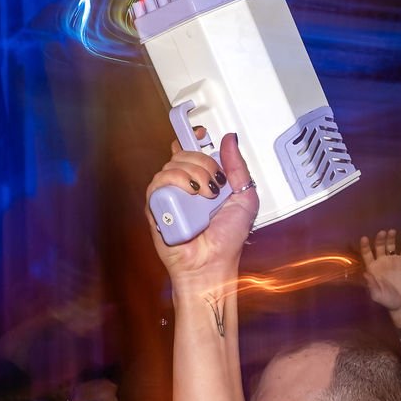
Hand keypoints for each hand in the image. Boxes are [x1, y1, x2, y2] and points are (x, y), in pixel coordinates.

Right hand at [145, 133, 258, 289]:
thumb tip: (229, 140)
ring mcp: (169, 197)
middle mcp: (184, 187)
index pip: (191, 151)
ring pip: (170, 166)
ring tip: (206, 195)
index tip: (202, 135)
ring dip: (192, 174)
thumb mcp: (245, 199)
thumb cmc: (228, 241)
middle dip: (202, 162)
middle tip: (215, 183)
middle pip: (183, 154)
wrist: (213, 265)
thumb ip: (239, 168)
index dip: (194, 139)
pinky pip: (157, 184)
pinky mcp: (155, 208)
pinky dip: (175, 182)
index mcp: (203, 182)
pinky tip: (190, 196)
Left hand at [357, 230, 400, 326]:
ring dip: (391, 238)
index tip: (364, 238)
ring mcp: (393, 261)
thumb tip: (365, 273)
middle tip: (382, 233)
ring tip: (392, 231)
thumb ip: (371, 284)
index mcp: (373, 268)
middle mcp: (382, 262)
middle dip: (379, 239)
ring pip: (391, 245)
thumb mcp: (377, 295)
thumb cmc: (388, 300)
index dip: (365, 246)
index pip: (367, 254)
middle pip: (379, 246)